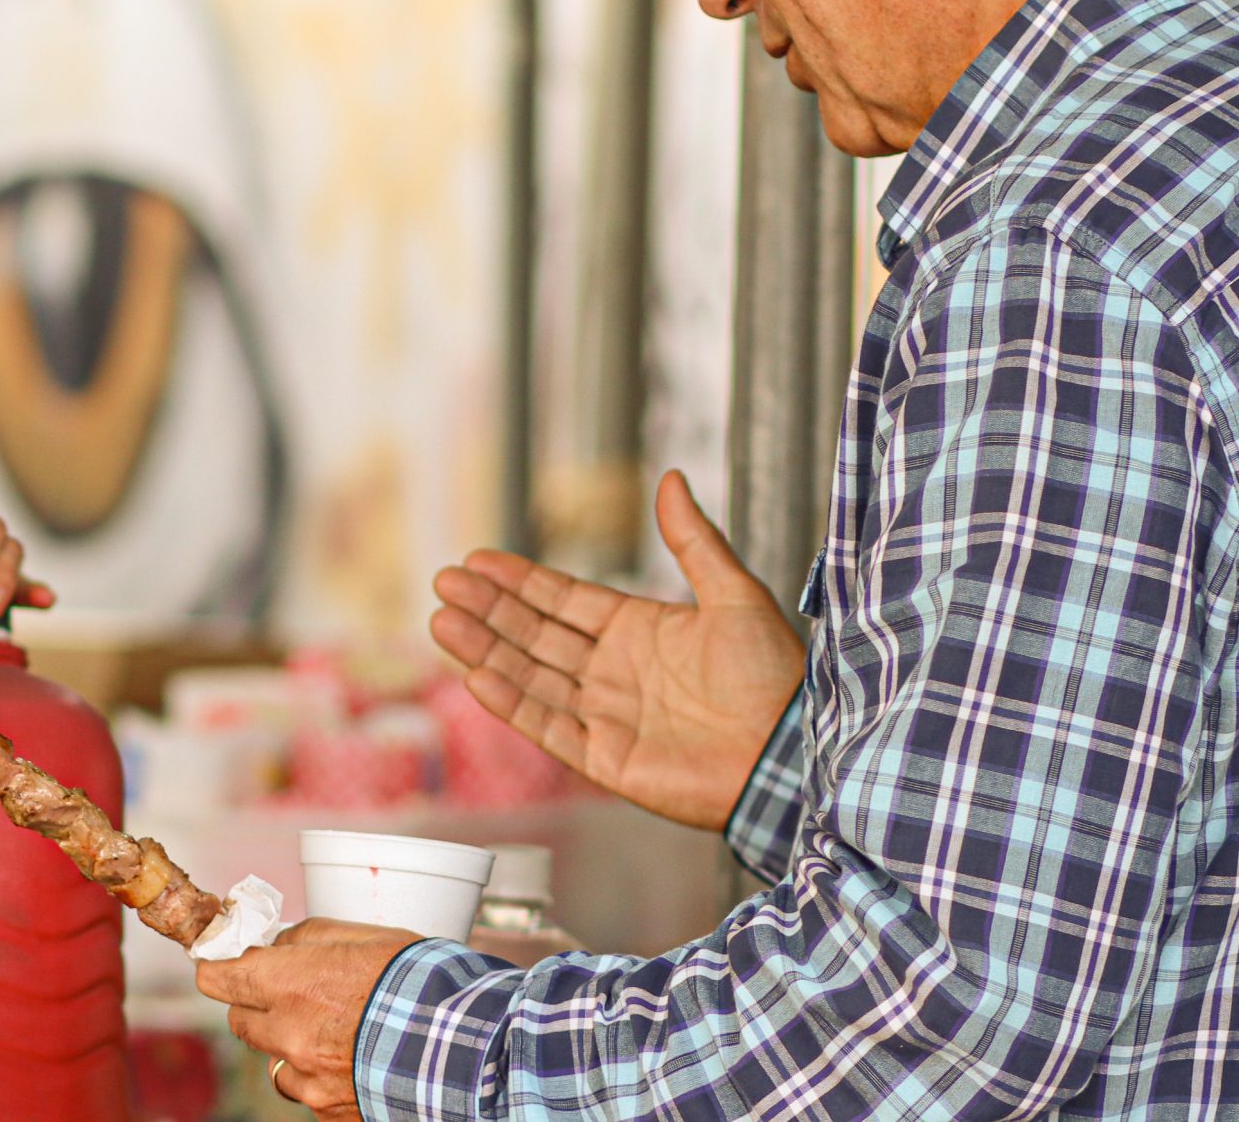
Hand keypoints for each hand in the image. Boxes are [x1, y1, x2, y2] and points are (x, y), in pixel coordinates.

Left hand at [196, 918, 418, 1119]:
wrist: (462, 1046)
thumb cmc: (418, 982)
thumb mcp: (363, 937)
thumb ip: (308, 938)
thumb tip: (279, 943)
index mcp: (289, 983)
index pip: (218, 976)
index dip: (217, 966)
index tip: (222, 960)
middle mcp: (287, 1033)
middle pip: (238, 1019)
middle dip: (255, 1004)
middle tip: (288, 992)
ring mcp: (306, 1077)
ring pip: (271, 1058)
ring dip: (286, 1042)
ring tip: (331, 1029)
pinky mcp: (326, 1108)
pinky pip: (304, 1088)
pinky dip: (317, 1074)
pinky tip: (351, 1057)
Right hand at [430, 469, 803, 831]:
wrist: (795, 753)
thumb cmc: (777, 677)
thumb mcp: (736, 595)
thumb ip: (694, 541)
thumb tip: (671, 478)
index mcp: (641, 631)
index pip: (564, 600)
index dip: (521, 580)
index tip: (477, 559)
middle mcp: (616, 672)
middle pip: (536, 634)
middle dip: (490, 609)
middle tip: (444, 582)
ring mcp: (608, 716)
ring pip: (531, 677)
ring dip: (486, 649)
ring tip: (442, 622)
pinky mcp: (608, 760)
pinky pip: (549, 727)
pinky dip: (512, 704)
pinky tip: (477, 676)